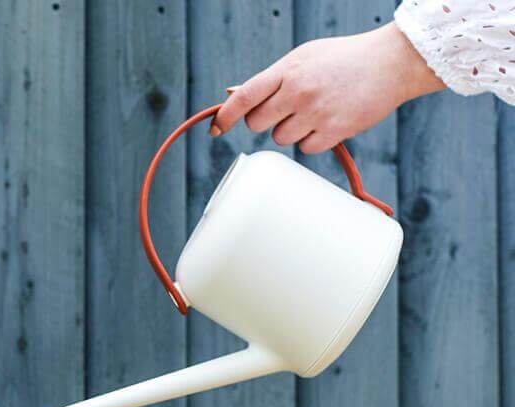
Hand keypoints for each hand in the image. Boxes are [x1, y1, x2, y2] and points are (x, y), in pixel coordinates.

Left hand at [211, 23, 443, 152]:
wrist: (390, 63)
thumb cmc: (343, 60)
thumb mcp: (304, 57)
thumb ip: (272, 78)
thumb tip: (233, 94)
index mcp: (288, 69)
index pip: (245, 96)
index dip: (225, 116)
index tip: (215, 130)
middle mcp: (298, 91)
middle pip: (257, 124)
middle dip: (266, 121)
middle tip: (285, 110)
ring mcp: (315, 112)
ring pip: (281, 139)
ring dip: (292, 131)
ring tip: (315, 110)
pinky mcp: (334, 131)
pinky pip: (306, 149)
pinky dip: (314, 140)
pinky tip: (329, 120)